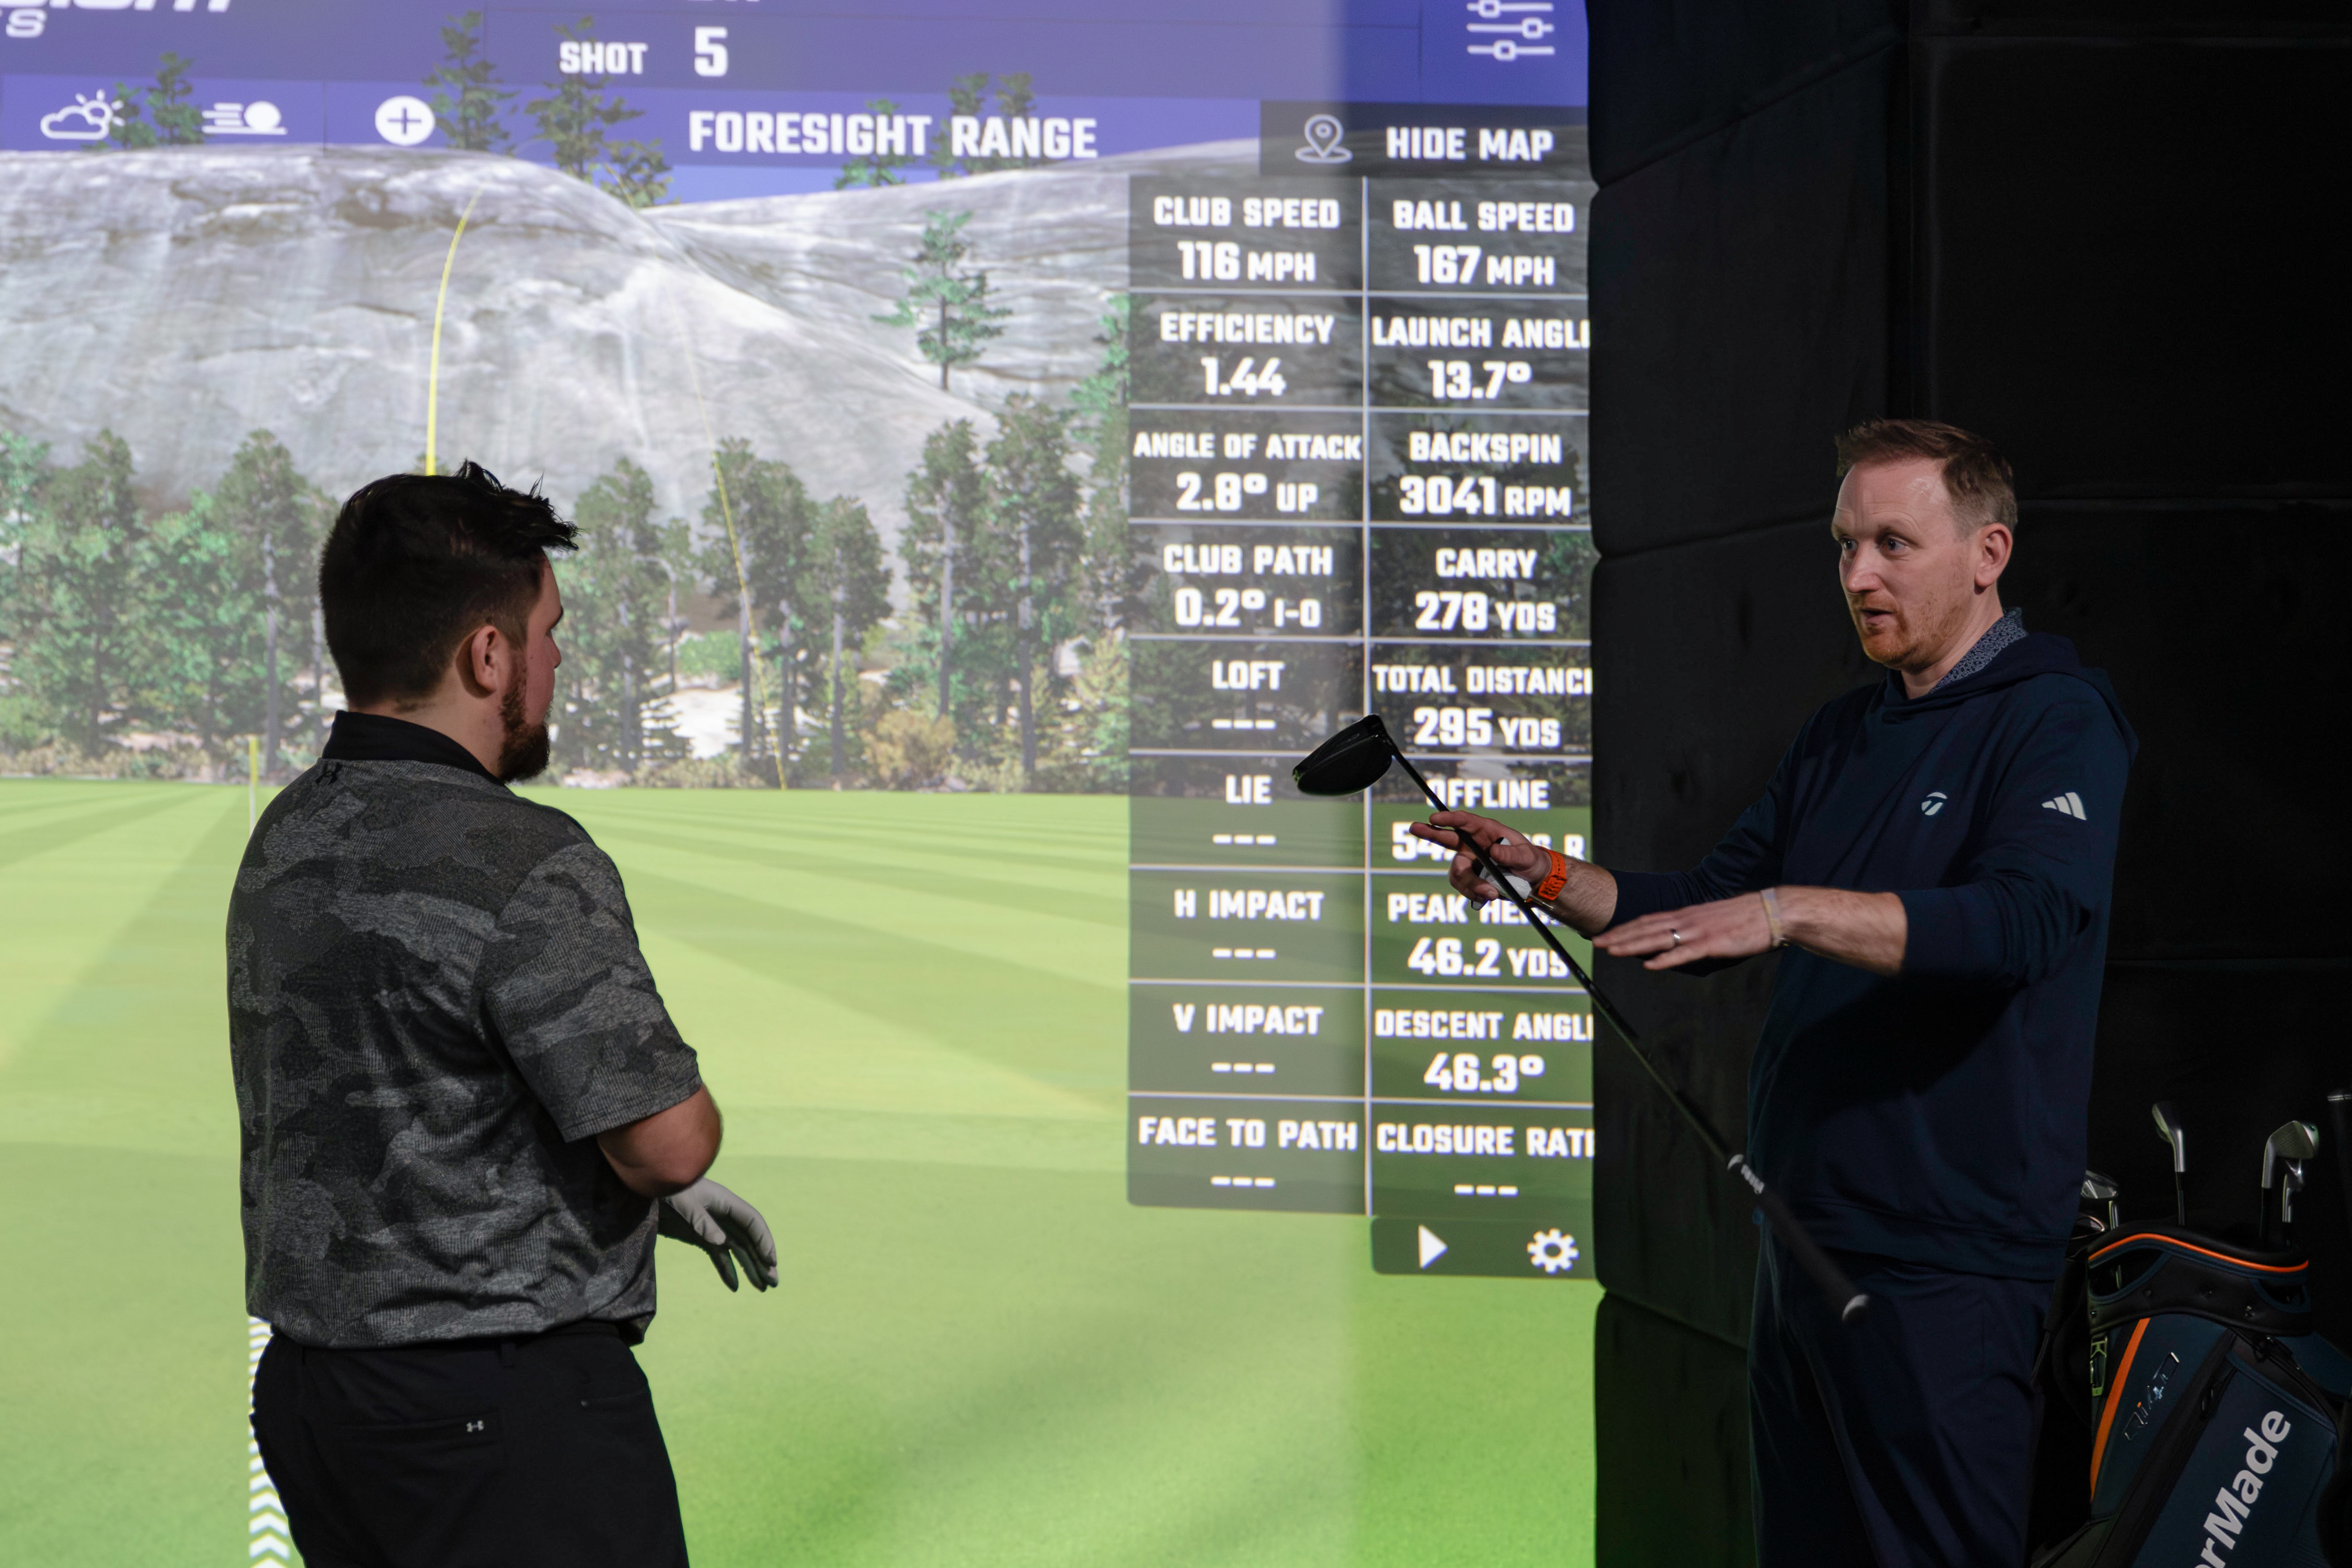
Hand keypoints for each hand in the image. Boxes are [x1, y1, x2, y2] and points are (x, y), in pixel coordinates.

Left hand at [658, 1177, 778, 1291]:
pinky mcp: (700, 1237)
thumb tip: (721, 1242)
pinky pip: (719, 1256)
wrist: (646, 1188)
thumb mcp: (682, 1202)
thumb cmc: (666, 1189)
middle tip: (774, 1283)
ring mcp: (713, 1227)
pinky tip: (734, 1287)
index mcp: (725, 1201)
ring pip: (738, 1249)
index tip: (771, 1261)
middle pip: (749, 1239)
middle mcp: (724, 1214)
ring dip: (750, 1268)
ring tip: (763, 1288)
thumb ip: (701, 1221)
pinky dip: (727, 1270)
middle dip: (763, 1260)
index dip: (764, 1240)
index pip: (752, 1222)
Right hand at [1407, 811, 1549, 902]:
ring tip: (1490, 894)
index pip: (1464, 821)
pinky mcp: (1470, 879)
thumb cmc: (1530, 860)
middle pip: (1446, 839)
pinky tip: (1488, 897)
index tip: (1435, 818)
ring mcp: (1469, 862)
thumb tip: (1493, 852)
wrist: (1533, 880)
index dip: (1449, 819)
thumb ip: (1511, 853)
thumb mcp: (1527, 855)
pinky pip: (1463, 887)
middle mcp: (1473, 845)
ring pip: (1456, 872)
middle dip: (1430, 833)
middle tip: (1413, 827)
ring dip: (1469, 884)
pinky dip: (1473, 894)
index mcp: (1486, 831)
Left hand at [1595, 892, 1772, 971]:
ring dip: (1633, 945)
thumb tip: (1677, 942)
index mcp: (1687, 913)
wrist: (1773, 911)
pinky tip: (1649, 965)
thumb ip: (1693, 930)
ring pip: (1658, 939)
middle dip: (1620, 936)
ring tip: (1612, 951)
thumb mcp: (1712, 921)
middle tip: (1596, 943)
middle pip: (1646, 928)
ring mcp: (1699, 931)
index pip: (1649, 919)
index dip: (1626, 927)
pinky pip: (1684, 953)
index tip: (1607, 933)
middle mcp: (1687, 919)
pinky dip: (1665, 959)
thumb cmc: (1745, 918)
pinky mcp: (1713, 943)